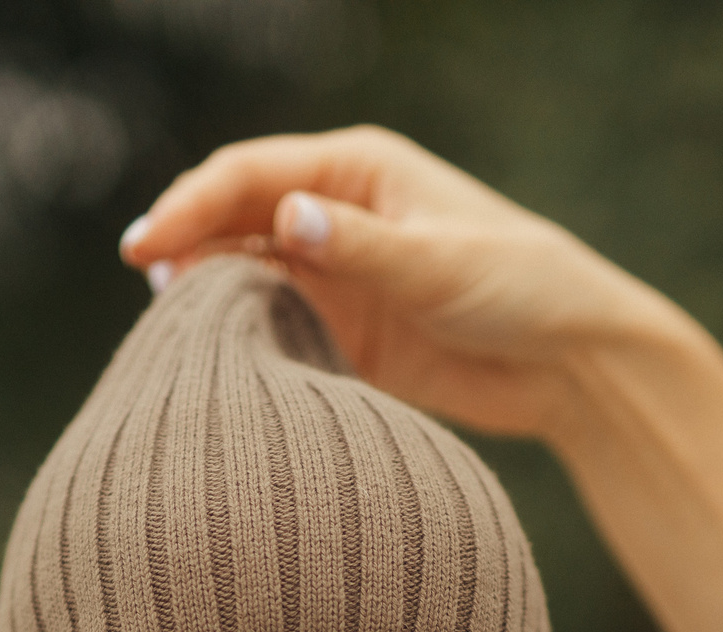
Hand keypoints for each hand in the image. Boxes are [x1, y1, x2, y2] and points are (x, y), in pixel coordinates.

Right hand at [121, 126, 722, 631]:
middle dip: (185, 248)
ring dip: (207, 301)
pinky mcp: (346, 335)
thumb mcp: (442, 263)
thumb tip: (286, 219)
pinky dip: (242, 345)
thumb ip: (362, 246)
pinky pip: (275, 333)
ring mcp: (337, 277)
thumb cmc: (525, 289)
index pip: (249, 176)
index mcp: (357, 172)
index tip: (147, 247)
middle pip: (234, 222)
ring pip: (246, 279)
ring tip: (170, 332)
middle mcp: (337, 216)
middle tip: (148, 291)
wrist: (576, 366)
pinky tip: (214, 368)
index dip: (191, 205)